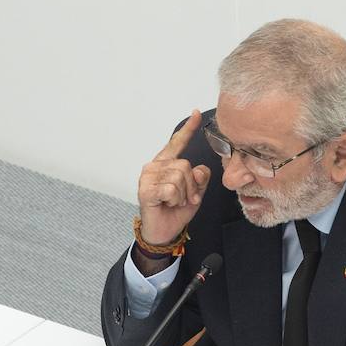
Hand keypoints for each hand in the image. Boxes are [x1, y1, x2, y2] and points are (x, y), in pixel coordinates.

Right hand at [137, 110, 211, 247]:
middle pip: (185, 165)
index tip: (197, 113)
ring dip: (183, 195)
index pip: (177, 143)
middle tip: (183, 199)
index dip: (188, 129)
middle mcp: (155, 166)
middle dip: (191, 186)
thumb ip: (200, 178)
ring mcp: (148, 177)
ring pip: (179, 177)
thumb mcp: (195, 192)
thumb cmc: (176, 211)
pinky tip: (166, 204)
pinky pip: (171, 189)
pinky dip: (174, 200)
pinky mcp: (145, 190)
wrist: (164, 232)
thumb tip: (199, 170)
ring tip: (174, 202)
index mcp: (166, 164)